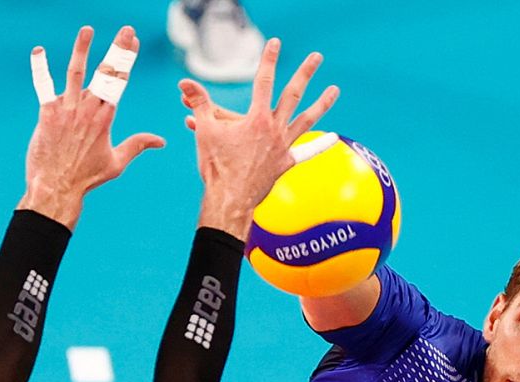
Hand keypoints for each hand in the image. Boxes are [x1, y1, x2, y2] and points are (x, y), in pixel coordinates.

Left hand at [20, 25, 164, 228]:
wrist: (57, 188)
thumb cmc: (86, 178)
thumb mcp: (116, 163)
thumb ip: (137, 145)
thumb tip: (161, 141)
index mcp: (106, 118)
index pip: (120, 81)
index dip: (128, 59)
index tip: (133, 41)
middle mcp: (88, 110)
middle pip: (106, 72)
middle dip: (118, 49)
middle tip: (126, 29)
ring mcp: (67, 110)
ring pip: (76, 73)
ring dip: (82, 49)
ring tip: (87, 30)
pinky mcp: (47, 114)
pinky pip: (43, 86)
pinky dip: (40, 68)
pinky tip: (38, 51)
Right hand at [180, 39, 338, 237]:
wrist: (229, 199)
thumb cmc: (216, 166)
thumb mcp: (205, 131)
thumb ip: (199, 102)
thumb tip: (185, 83)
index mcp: (256, 118)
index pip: (263, 81)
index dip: (269, 60)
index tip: (275, 44)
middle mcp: (274, 129)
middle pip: (293, 94)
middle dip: (305, 73)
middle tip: (317, 57)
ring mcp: (283, 146)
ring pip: (307, 119)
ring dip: (322, 103)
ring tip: (335, 90)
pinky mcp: (285, 163)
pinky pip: (305, 152)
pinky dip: (319, 145)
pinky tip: (333, 138)